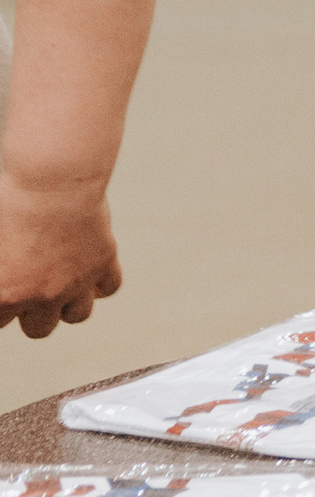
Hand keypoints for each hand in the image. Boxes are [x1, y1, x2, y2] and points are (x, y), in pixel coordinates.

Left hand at [0, 177, 119, 337]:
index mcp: (5, 295)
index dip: (2, 304)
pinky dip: (101, 283)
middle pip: (38, 330)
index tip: (6, 289)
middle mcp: (41, 297)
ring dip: (68, 305)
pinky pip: (109, 287)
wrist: (51, 179)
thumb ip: (0, 261)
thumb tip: (5, 259)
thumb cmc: (10, 202)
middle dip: (32, 313)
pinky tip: (90, 271)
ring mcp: (76, 282)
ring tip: (61, 286)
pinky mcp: (103, 261)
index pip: (0, 322)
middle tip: (29, 289)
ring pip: (77, 315)